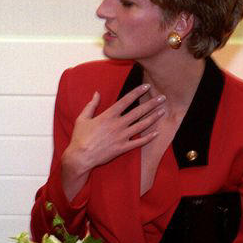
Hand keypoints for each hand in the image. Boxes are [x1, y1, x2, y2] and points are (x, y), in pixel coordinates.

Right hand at [61, 84, 165, 199]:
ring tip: (163, 111)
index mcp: (108, 115)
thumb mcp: (82, 118)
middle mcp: (117, 125)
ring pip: (141, 125)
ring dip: (153, 117)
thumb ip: (91, 105)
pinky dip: (148, 137)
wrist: (80, 157)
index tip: (147, 86)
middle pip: (138, 111)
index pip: (126, 100)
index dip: (137, 92)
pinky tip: (157, 132)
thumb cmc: (79, 137)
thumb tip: (96, 93)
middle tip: (163, 98)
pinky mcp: (122, 148)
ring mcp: (121, 137)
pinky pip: (138, 142)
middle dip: (151, 103)